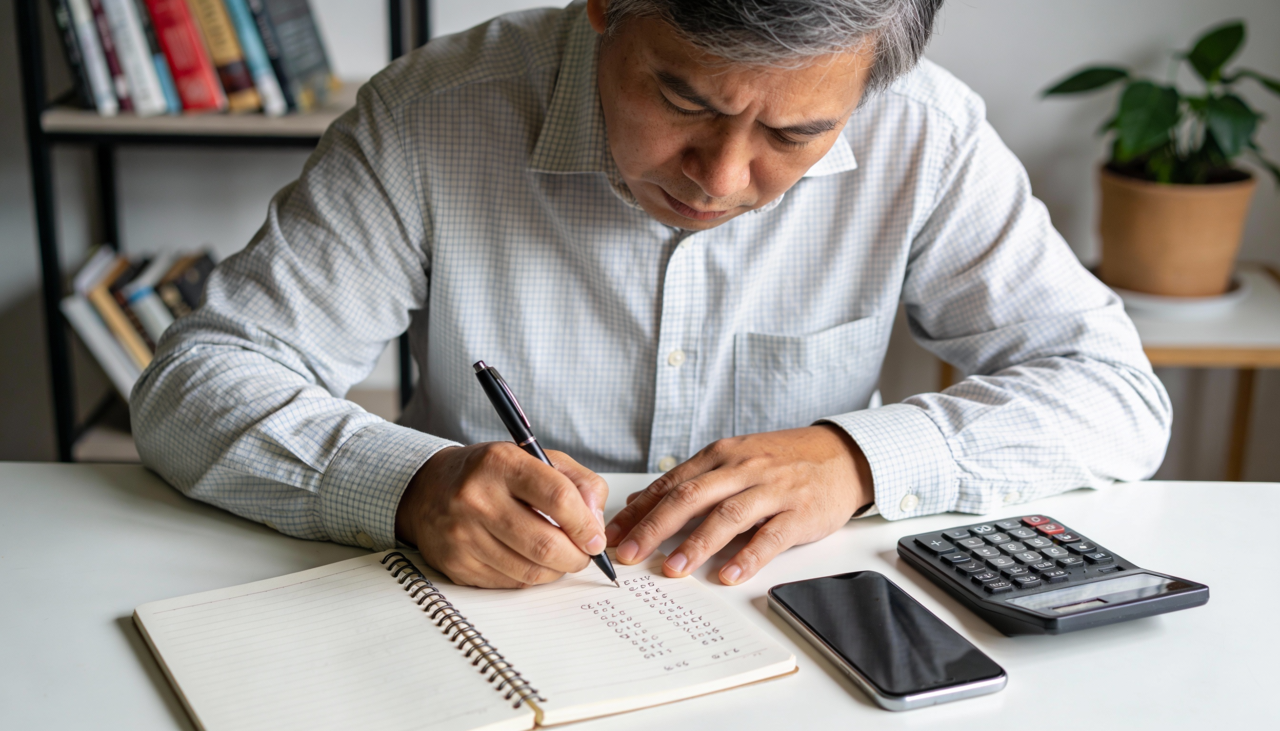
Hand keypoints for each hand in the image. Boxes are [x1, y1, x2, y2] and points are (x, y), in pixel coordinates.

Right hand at [395, 443, 608, 587]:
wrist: (428, 490)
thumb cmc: (490, 474)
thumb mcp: (534, 458)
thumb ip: (577, 482)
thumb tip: (596, 523)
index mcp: (501, 463)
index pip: (558, 498)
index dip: (586, 524)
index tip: (596, 537)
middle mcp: (477, 498)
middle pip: (545, 543)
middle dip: (577, 556)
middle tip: (584, 555)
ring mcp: (463, 535)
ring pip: (530, 571)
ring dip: (556, 571)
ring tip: (561, 559)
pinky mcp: (457, 565)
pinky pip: (509, 583)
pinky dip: (530, 578)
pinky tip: (531, 563)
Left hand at [604, 425, 872, 584]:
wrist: (841, 455)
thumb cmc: (782, 461)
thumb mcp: (733, 460)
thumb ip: (690, 481)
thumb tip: (641, 504)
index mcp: (721, 455)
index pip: (671, 483)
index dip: (640, 510)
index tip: (614, 533)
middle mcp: (743, 468)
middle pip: (691, 497)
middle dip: (656, 527)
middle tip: (630, 553)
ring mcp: (772, 489)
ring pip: (728, 515)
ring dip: (696, 543)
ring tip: (672, 569)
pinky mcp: (800, 512)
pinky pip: (771, 536)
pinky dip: (749, 557)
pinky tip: (729, 575)